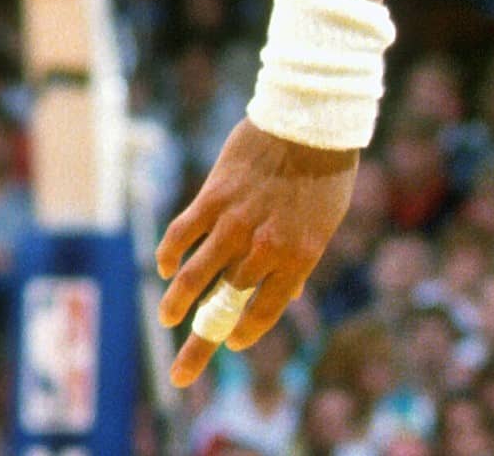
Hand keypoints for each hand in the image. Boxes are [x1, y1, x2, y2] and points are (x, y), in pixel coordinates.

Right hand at [155, 117, 357, 386]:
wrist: (312, 121)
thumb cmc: (325, 173)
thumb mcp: (326, 221)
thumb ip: (301, 258)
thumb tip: (292, 292)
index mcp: (299, 256)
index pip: (266, 309)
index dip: (246, 332)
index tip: (232, 342)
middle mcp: (265, 246)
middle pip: (226, 302)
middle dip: (203, 338)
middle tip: (183, 371)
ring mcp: (236, 224)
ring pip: (195, 277)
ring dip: (177, 303)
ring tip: (168, 316)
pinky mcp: (213, 199)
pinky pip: (181, 236)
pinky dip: (170, 256)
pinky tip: (167, 268)